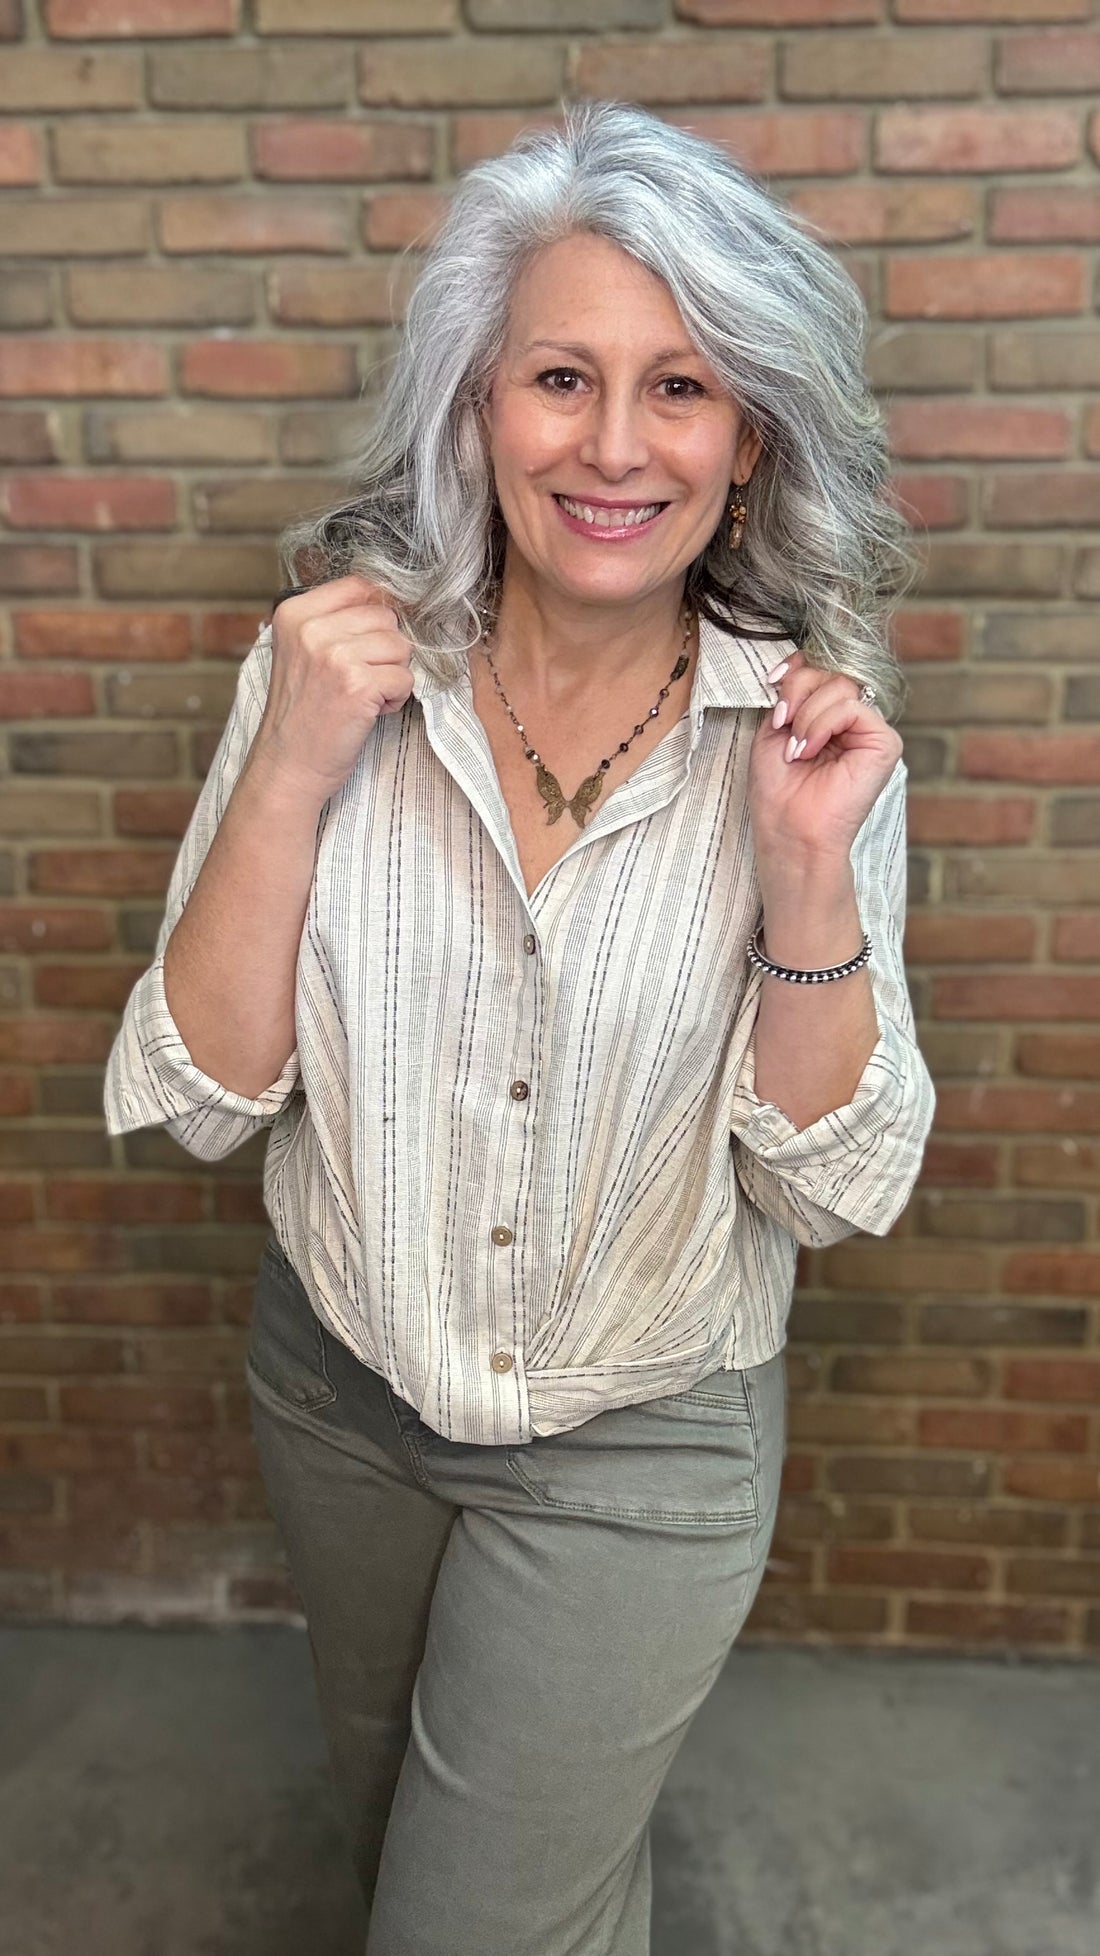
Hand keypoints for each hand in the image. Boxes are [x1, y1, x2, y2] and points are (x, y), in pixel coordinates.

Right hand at [251, 573, 414, 803]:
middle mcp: (312, 628)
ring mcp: (335, 655)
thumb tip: (391, 599)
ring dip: (392, 675)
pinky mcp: (358, 685)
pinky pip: (405, 677)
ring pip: (401, 646)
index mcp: (294, 613)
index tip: (368, 645)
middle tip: (359, 680)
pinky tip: (369, 711)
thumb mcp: (302, 652)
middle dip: (385, 651)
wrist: (287, 766)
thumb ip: (335, 621)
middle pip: (386, 616)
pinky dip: (396, 698)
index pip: (360, 586)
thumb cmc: (301, 714)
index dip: (377, 616)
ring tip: (363, 697)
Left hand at [748, 647, 903, 867]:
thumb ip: (790, 695)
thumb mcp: (773, 729)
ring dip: (807, 714)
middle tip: (783, 725)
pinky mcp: (885, 743)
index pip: (821, 669)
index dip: (797, 667)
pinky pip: (853, 708)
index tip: (773, 680)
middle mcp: (853, 721)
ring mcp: (870, 731)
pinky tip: (810, 750)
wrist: (788, 830)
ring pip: (841, 686)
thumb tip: (798, 663)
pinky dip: (823, 724)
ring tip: (796, 749)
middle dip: (798, 691)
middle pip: (831, 672)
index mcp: (828, 717)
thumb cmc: (778, 791)